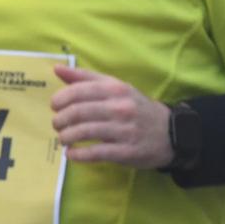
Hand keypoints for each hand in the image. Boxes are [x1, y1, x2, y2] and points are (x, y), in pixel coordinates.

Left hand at [51, 66, 172, 169]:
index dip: (60, 99)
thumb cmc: (136, 108)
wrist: (170, 132)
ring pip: (84, 132)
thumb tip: (57, 68)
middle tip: (57, 125)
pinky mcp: (126, 151)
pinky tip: (72, 154)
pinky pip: (95, 153)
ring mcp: (124, 130)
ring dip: (66, 137)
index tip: (55, 106)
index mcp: (116, 89)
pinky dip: (78, 155)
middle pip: (78, 112)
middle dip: (60, 120)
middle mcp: (120, 107)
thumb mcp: (116, 87)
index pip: (79, 91)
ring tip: (64, 139)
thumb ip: (86, 78)